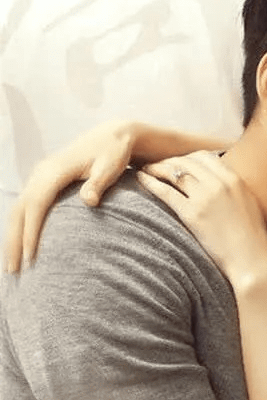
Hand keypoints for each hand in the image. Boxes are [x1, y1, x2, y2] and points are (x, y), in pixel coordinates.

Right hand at [4, 120, 138, 272]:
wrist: (113, 135)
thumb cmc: (114, 152)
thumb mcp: (111, 167)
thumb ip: (98, 185)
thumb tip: (89, 202)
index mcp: (54, 171)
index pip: (36, 205)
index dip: (31, 232)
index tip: (30, 257)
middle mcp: (41, 173)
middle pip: (19, 210)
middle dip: (13, 241)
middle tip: (13, 270)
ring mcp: (40, 176)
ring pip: (18, 209)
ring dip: (13, 237)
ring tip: (13, 264)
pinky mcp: (43, 180)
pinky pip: (26, 206)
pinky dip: (20, 227)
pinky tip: (21, 245)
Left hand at [136, 151, 266, 291]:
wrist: (252, 259)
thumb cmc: (252, 238)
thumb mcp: (248, 204)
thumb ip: (233, 189)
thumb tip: (220, 184)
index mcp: (235, 179)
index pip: (205, 156)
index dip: (187, 157)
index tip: (177, 163)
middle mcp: (220, 183)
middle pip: (187, 161)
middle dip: (169, 160)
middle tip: (157, 165)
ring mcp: (206, 198)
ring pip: (175, 172)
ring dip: (157, 168)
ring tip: (146, 170)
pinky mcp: (193, 214)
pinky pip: (166, 191)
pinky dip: (151, 182)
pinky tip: (141, 179)